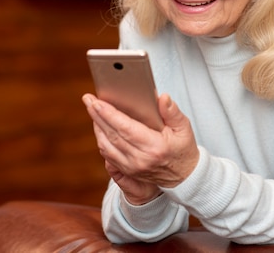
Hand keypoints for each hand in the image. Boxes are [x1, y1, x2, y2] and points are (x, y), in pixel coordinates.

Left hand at [82, 92, 199, 204]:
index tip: (98, 102)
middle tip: (89, 100)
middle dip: (98, 116)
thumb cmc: (183, 149)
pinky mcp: (127, 171)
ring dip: (97, 127)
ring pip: (106, 145)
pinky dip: (101, 139)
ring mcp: (132, 167)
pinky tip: (99, 126)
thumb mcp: (184, 128)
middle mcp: (140, 159)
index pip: (126, 129)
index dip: (110, 115)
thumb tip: (162, 97)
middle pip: (112, 135)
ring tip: (92, 110)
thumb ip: (172, 112)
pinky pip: (108, 154)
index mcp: (155, 147)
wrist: (184, 176)